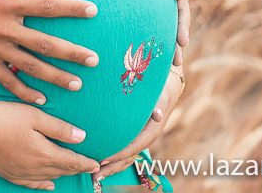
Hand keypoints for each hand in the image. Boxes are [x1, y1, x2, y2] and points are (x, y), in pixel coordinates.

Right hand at [0, 0, 98, 104]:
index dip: (71, 8)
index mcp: (4, 3)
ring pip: (30, 66)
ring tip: (77, 83)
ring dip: (55, 76)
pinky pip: (7, 80)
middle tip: (94, 59)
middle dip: (72, 53)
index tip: (92, 11)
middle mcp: (2, 28)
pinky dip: (24, 91)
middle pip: (44, 43)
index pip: (45, 6)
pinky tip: (40, 100)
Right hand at [0, 100, 100, 189]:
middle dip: (76, 170)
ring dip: (61, 176)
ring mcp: (20, 172)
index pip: (71, 161)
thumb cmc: (3, 117)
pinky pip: (30, 183)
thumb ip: (59, 128)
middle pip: (61, 171)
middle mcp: (34, 168)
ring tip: (72, 175)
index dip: (85, 163)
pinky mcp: (7, 173)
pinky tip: (47, 185)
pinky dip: (41, 185)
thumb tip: (82, 137)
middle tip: (89, 169)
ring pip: (47, 178)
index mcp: (44, 153)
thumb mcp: (34, 116)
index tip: (97, 164)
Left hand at [95, 65, 182, 180]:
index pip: (135, 146)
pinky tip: (101, 164)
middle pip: (128, 157)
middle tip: (94, 175)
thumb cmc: (161, 88)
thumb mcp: (161, 94)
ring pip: (125, 157)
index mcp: (152, 130)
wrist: (166, 85)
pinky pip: (125, 151)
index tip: (104, 159)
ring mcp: (140, 137)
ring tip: (94, 175)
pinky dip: (114, 159)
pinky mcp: (135, 135)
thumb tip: (157, 114)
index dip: (120, 154)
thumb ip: (158, 104)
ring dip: (111, 167)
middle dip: (112, 167)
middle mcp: (146, 137)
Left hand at [151, 0, 191, 65]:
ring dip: (177, 42)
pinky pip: (168, 30)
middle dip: (182, 26)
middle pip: (183, 10)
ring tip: (177, 60)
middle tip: (182, 41)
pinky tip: (167, 64)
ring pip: (178, 25)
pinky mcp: (166, 13)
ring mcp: (174, 5)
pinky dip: (168, 45)